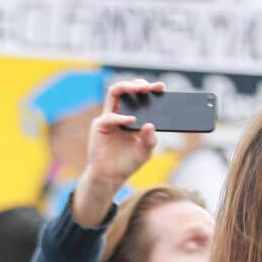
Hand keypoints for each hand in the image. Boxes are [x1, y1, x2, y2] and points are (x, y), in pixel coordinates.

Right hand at [71, 80, 163, 227]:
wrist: (111, 177)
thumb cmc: (127, 162)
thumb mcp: (146, 151)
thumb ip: (151, 139)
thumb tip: (151, 125)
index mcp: (131, 116)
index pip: (139, 96)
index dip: (150, 89)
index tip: (161, 88)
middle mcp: (119, 113)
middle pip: (126, 89)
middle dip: (138, 84)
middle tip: (150, 87)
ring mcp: (108, 118)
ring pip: (114, 92)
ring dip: (126, 87)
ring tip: (139, 89)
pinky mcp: (100, 126)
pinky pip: (110, 117)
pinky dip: (121, 117)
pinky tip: (132, 120)